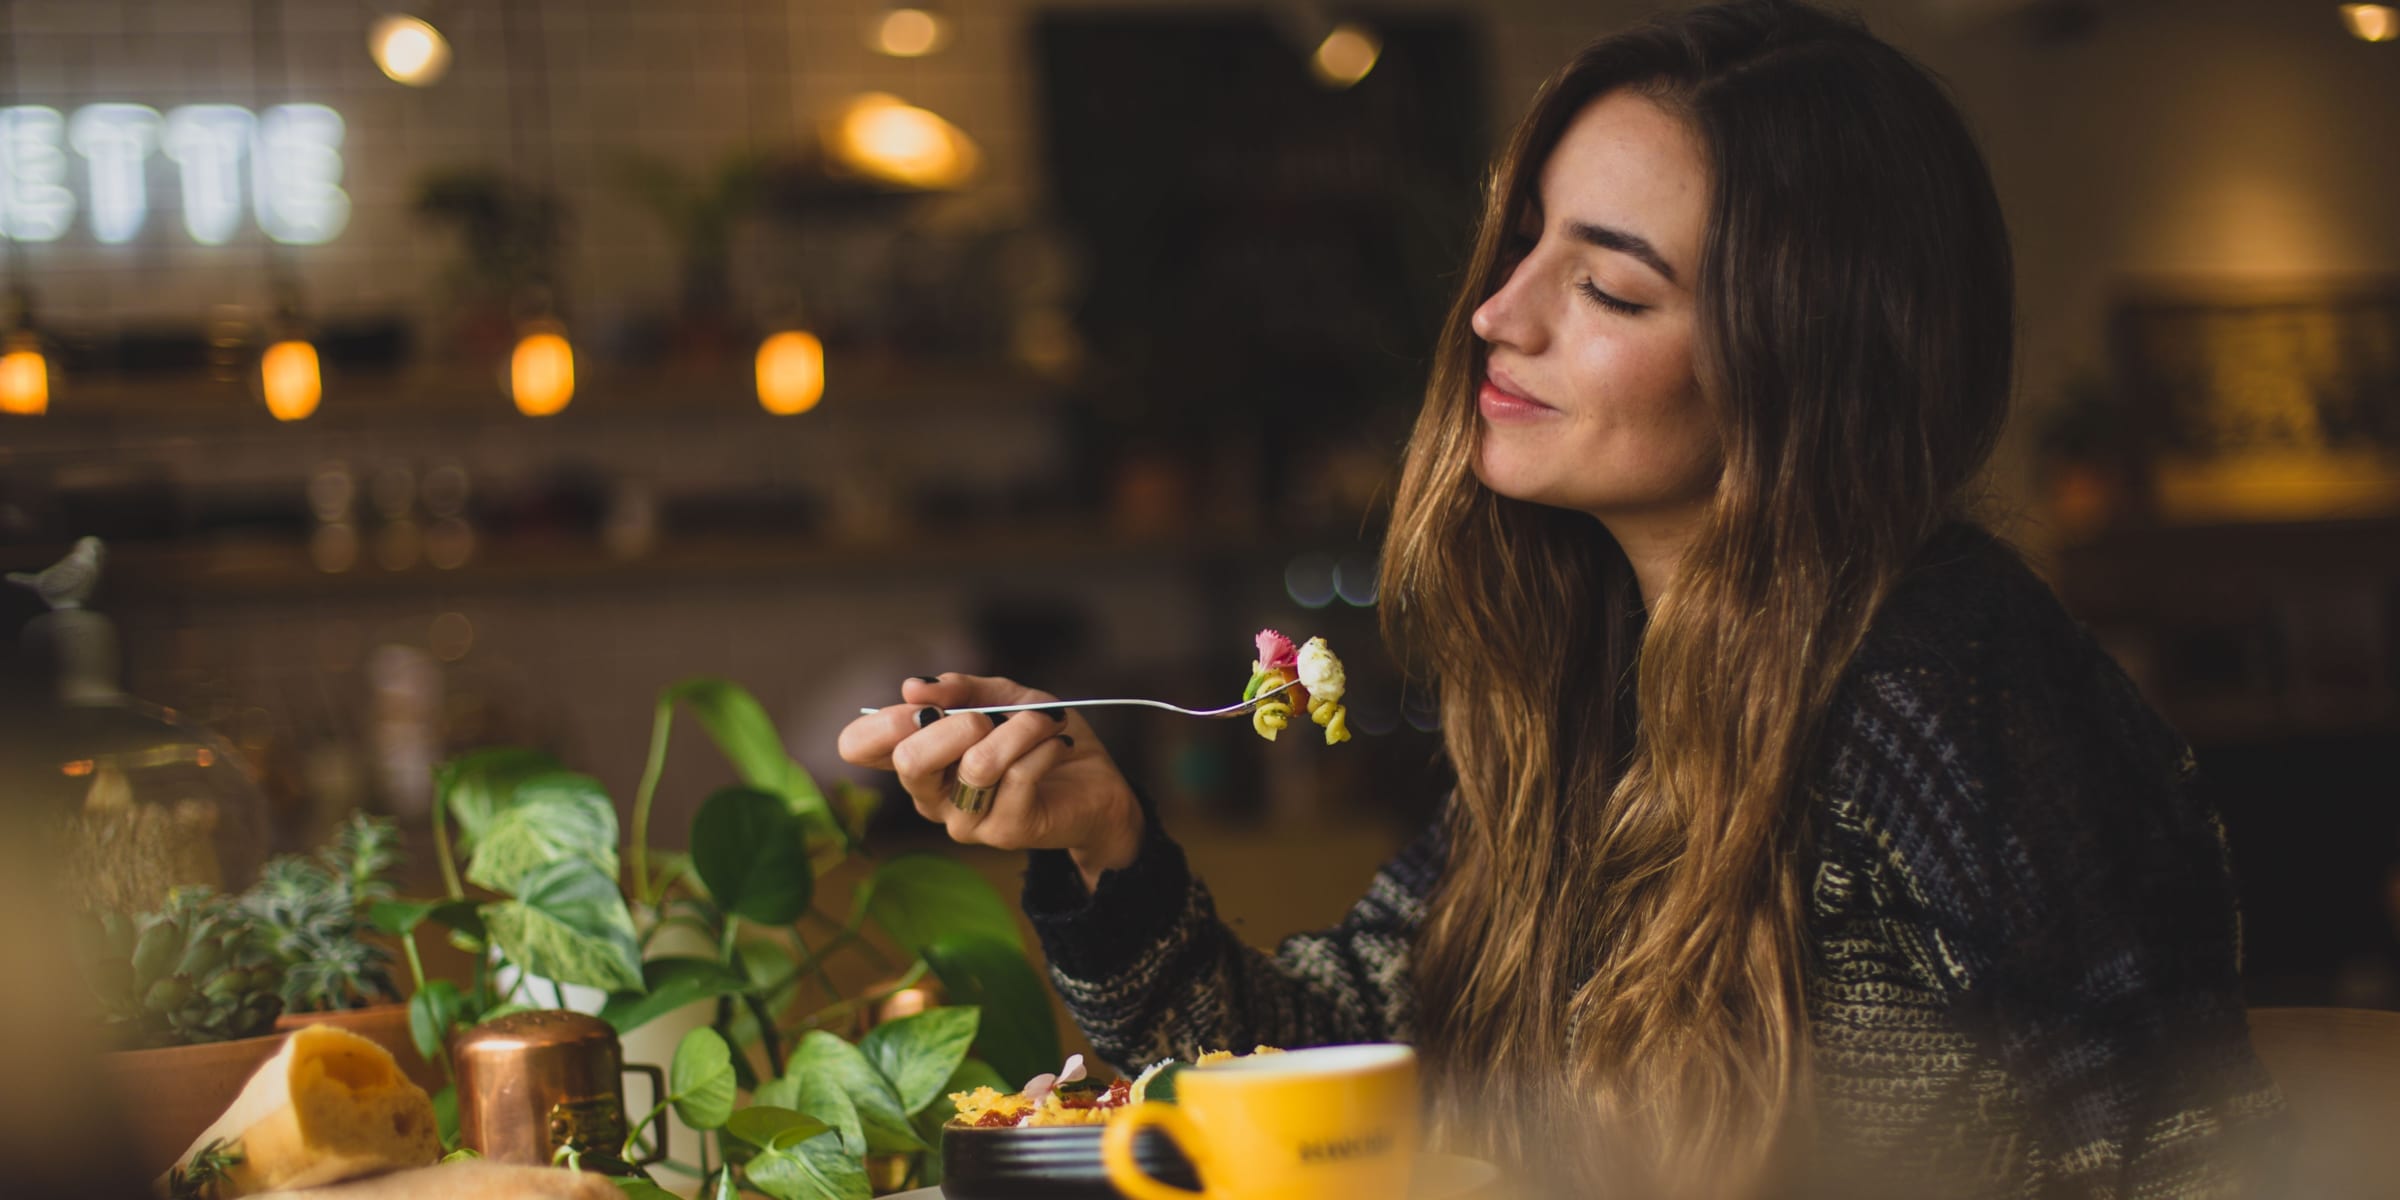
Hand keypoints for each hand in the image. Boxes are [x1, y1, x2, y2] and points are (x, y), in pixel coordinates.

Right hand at [836, 673, 1144, 888]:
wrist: (1096, 784)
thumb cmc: (1039, 739)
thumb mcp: (1002, 697)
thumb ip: (960, 688)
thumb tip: (913, 687)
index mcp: (918, 759)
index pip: (858, 747)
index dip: (882, 721)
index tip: (923, 704)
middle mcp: (930, 796)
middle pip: (909, 760)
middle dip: (956, 723)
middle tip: (989, 716)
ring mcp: (964, 820)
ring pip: (977, 765)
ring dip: (1019, 729)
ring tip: (1045, 721)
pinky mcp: (1004, 832)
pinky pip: (1019, 776)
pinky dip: (1044, 746)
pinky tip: (1057, 744)